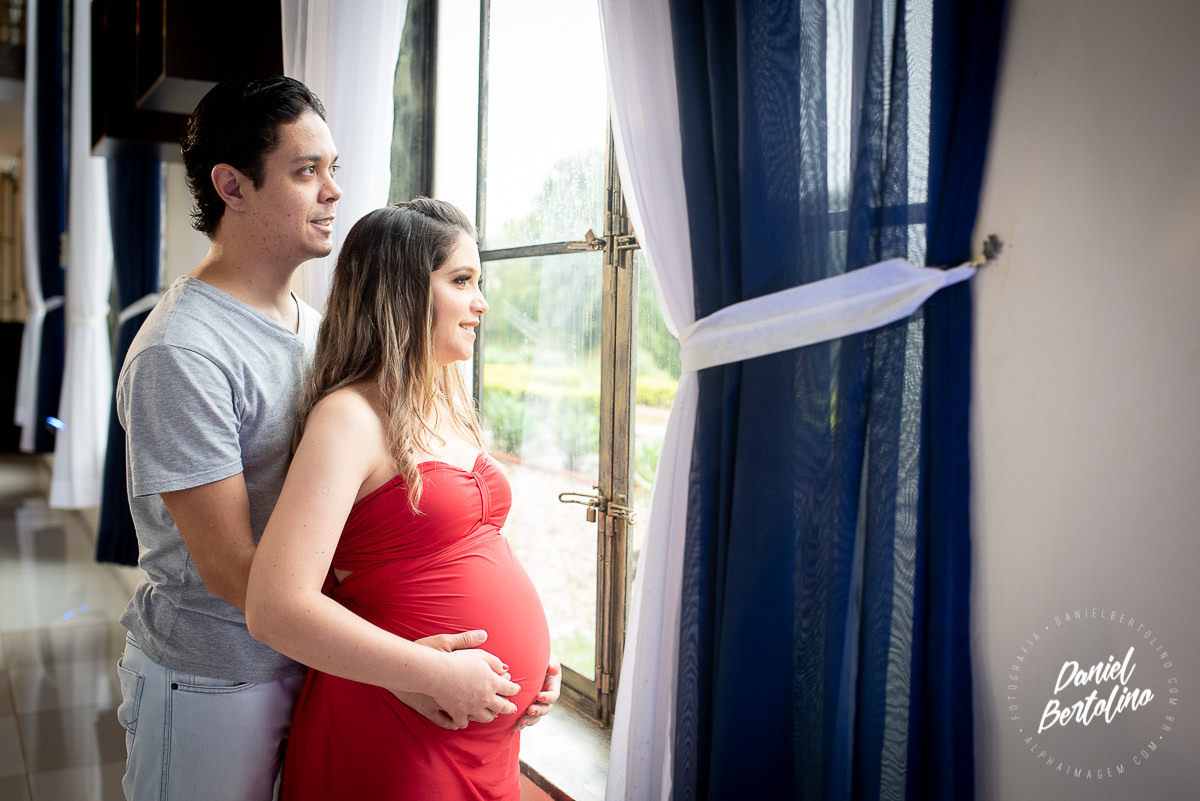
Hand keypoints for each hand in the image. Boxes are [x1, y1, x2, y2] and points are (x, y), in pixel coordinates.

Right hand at [392, 630, 519, 729]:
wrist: (432, 671)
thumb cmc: (453, 659)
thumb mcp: (476, 653)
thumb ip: (492, 658)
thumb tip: (503, 662)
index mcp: (491, 682)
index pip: (510, 688)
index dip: (514, 688)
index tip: (515, 688)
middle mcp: (484, 698)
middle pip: (502, 707)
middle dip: (509, 707)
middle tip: (512, 708)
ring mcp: (470, 708)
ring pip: (485, 717)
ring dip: (491, 716)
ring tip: (493, 714)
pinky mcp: (455, 713)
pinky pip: (463, 722)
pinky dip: (466, 722)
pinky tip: (467, 720)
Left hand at [516, 653, 560, 730]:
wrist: (528, 663)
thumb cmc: (539, 658)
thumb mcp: (549, 658)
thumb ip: (552, 663)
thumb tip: (554, 669)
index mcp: (552, 686)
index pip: (554, 696)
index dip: (547, 697)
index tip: (539, 696)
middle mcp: (546, 697)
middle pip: (546, 709)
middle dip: (538, 711)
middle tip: (529, 711)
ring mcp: (537, 704)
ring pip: (536, 717)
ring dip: (530, 720)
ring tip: (521, 722)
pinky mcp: (527, 707)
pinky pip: (526, 718)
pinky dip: (521, 723)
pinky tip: (513, 727)